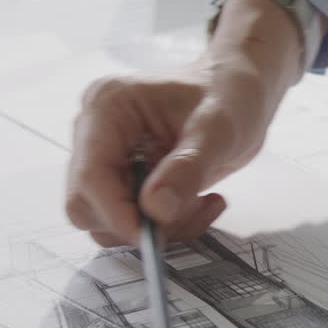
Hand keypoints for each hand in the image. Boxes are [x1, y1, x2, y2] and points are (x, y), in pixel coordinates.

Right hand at [65, 0, 305, 246]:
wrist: (239, 90)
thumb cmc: (228, 93)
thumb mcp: (218, 129)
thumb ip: (187, 168)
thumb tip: (155, 210)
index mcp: (107, 107)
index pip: (90, 174)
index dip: (116, 213)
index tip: (152, 237)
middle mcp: (97, 133)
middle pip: (88, 204)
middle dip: (137, 222)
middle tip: (189, 214)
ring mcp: (109, 157)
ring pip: (110, 220)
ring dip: (159, 226)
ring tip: (202, 203)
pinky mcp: (126, 178)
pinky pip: (133, 219)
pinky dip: (168, 223)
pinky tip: (200, 202)